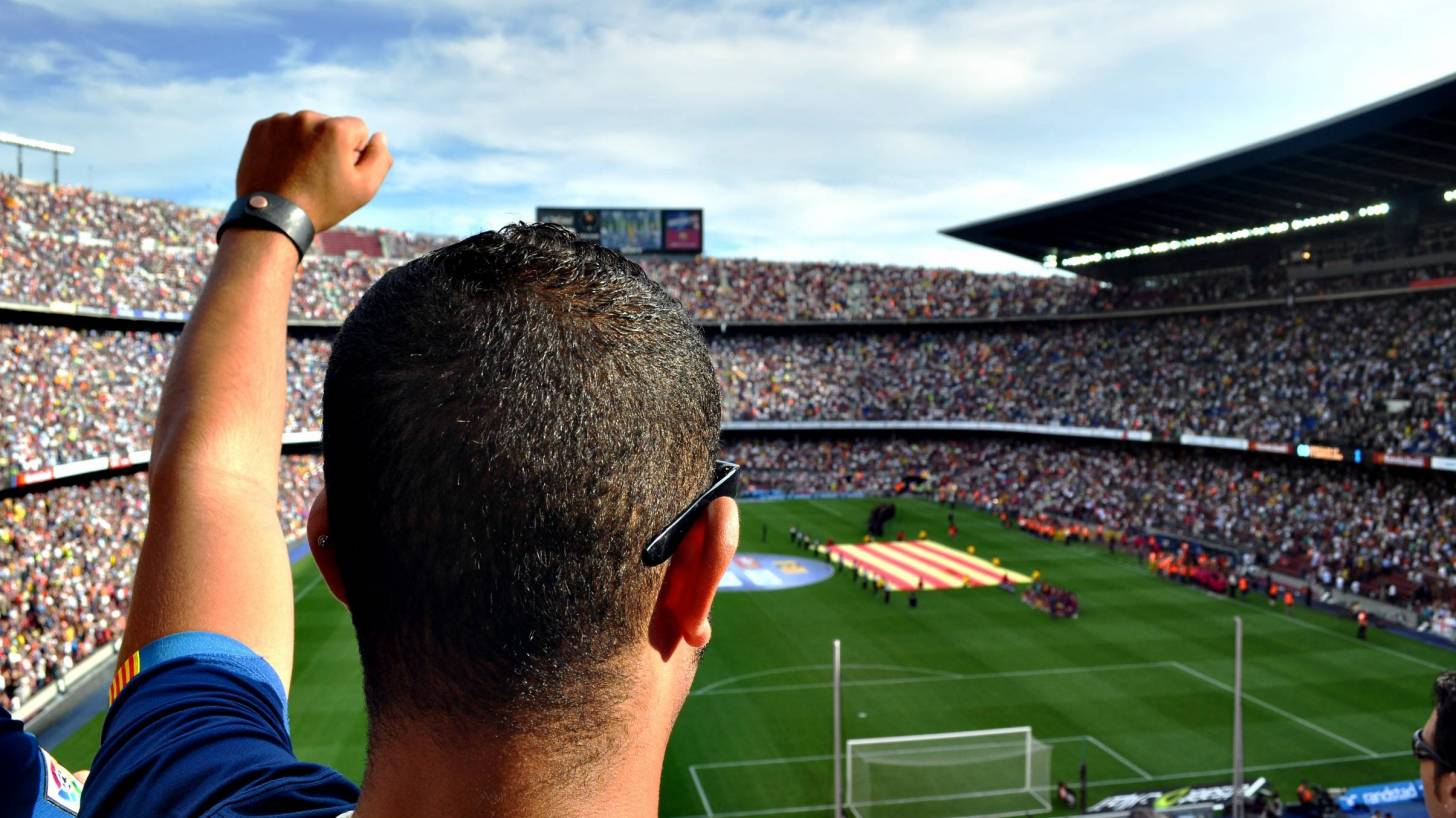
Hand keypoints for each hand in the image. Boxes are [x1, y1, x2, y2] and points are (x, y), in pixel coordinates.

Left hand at [235, 111, 391, 232]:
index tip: (338, 174)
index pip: (358, 129)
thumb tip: (379, 136)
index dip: (353, 154)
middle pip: (330, 126)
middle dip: (328, 146)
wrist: (272, 218)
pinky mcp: (260, 128)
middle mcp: (307, 117)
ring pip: (305, 128)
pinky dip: (284, 144)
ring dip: (306, 144)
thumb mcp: (364, 188)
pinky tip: (283, 166)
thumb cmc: (322, 204)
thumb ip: (379, 158)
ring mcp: (280, 121)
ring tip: (298, 173)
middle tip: (317, 177)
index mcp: (335, 128)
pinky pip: (282, 130)